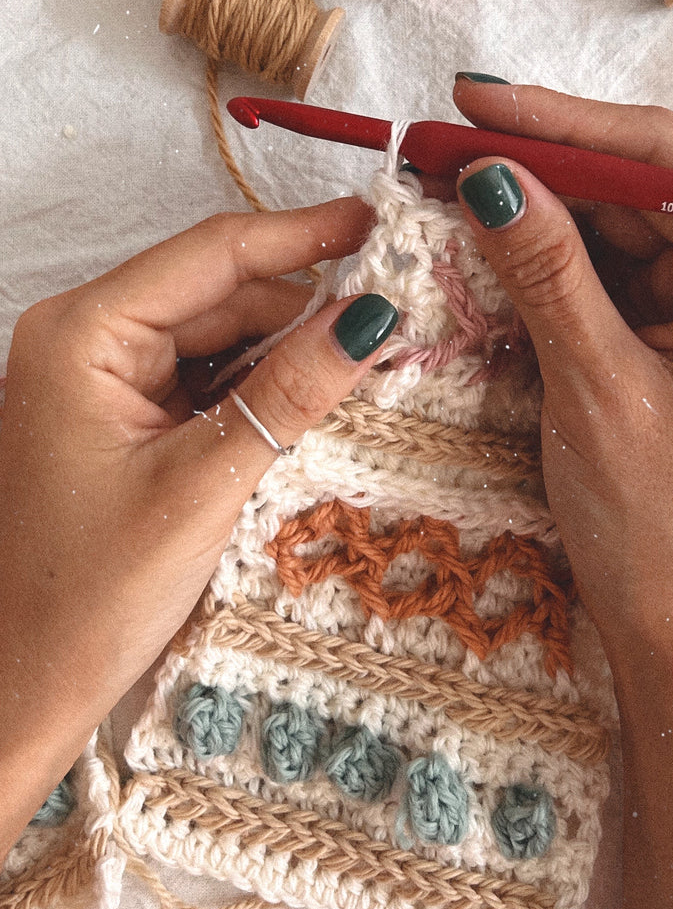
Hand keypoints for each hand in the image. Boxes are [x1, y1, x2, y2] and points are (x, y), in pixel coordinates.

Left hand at [0, 199, 397, 849]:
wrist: (25, 685)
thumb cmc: (87, 596)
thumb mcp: (204, 486)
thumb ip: (290, 392)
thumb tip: (372, 317)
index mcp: (82, 333)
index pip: (213, 254)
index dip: (306, 235)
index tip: (384, 223)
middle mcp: (85, 337)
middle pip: (220, 291)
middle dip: (307, 301)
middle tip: (399, 313)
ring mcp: (101, 376)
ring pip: (219, 334)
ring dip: (289, 347)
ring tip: (372, 360)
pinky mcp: (121, 415)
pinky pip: (205, 376)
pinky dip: (260, 385)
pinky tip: (314, 399)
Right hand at [452, 77, 672, 908]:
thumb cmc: (663, 528)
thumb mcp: (598, 389)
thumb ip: (548, 274)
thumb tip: (492, 176)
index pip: (663, 166)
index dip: (565, 122)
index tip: (476, 102)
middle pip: (630, 190)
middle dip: (535, 165)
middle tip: (437, 146)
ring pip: (604, 232)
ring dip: (528, 214)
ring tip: (441, 190)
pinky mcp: (654, 343)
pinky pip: (592, 282)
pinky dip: (534, 266)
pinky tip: (477, 249)